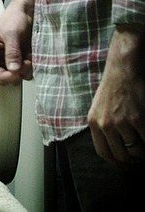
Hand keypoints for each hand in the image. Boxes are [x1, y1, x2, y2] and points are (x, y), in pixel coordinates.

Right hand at [0, 0, 35, 104]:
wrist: (30, 12)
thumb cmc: (14, 17)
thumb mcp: (12, 34)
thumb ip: (12, 53)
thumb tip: (13, 69)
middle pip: (0, 78)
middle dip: (12, 75)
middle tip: (22, 67)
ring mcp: (6, 61)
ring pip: (12, 78)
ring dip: (23, 71)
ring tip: (28, 58)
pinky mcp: (18, 62)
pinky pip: (23, 74)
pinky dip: (29, 69)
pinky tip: (31, 58)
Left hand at [88, 25, 144, 163]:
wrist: (123, 69)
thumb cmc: (113, 87)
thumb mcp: (99, 108)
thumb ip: (103, 127)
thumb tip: (114, 146)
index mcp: (94, 123)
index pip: (103, 152)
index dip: (116, 162)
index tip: (125, 164)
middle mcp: (105, 125)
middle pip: (120, 155)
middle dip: (132, 160)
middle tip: (140, 159)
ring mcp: (122, 122)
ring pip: (136, 149)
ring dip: (143, 150)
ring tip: (144, 144)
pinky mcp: (138, 118)